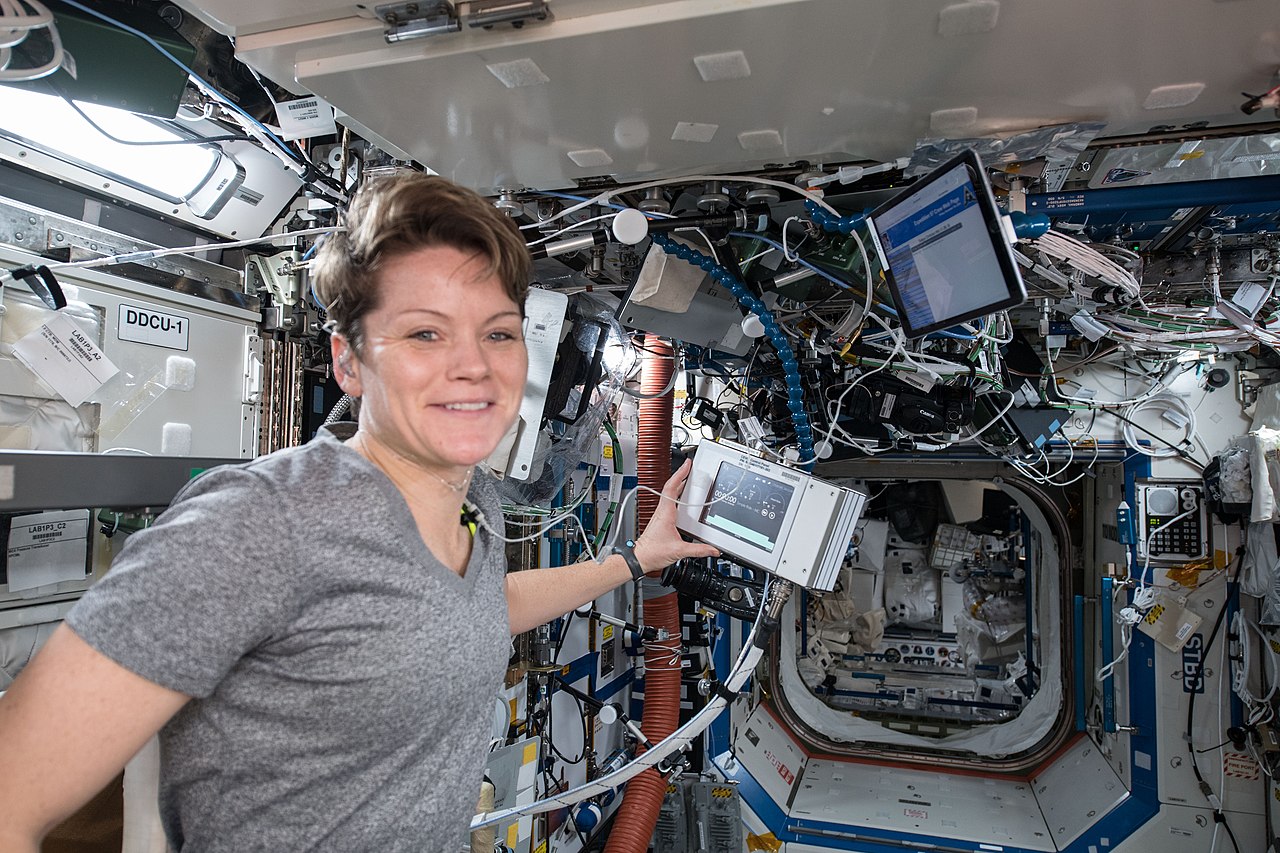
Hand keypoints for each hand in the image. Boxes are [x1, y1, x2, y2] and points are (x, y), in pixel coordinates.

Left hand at [632, 459, 719, 575]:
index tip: (687, 465)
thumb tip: (713, 549)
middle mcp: (662, 511)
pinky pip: (670, 503)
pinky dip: (678, 496)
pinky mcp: (662, 519)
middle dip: (682, 476)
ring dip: (680, 485)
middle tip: (692, 468)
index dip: (680, 474)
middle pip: (672, 487)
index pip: (671, 487)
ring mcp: (661, 514)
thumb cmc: (652, 552)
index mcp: (665, 513)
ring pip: (670, 494)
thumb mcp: (679, 551)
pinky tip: (685, 500)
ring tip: (690, 480)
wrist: (639, 558)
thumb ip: (698, 550)